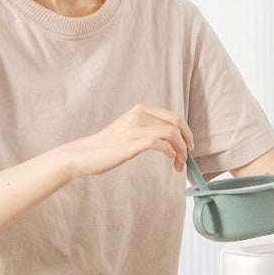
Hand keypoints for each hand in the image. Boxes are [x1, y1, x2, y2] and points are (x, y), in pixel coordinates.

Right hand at [64, 104, 192, 178]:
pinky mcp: (132, 142)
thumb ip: (147, 128)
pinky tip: (170, 159)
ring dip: (180, 151)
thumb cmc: (107, 146)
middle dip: (186, 142)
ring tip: (179, 164)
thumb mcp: (130, 129)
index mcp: (140, 110)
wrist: (85, 154)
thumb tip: (170, 140)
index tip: (188, 146)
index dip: (186, 131)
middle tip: (186, 157)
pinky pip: (159, 144)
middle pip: (176, 124)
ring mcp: (135, 128)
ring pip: (171, 134)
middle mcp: (139, 115)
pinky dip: (170, 152)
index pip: (173, 116)